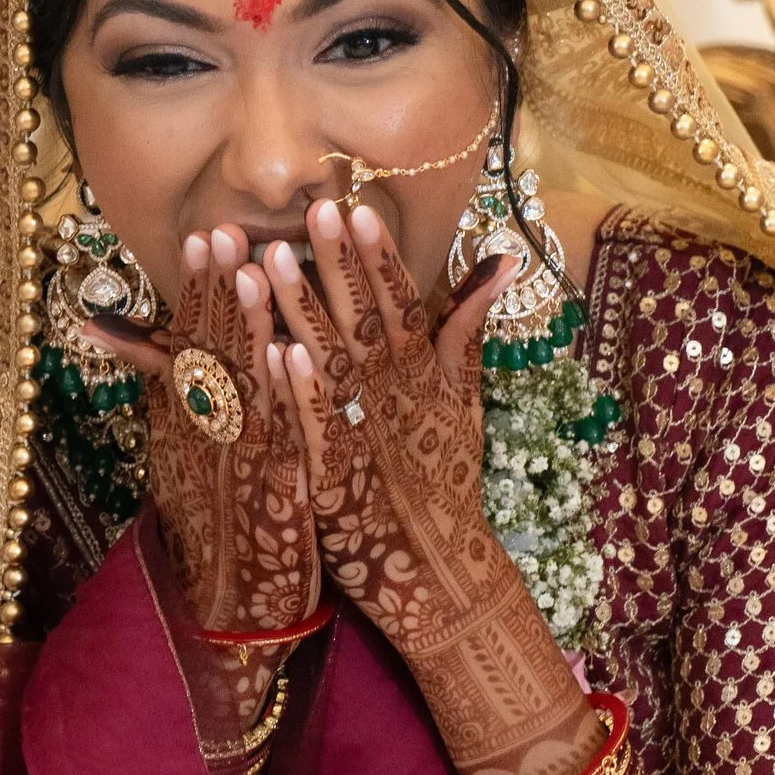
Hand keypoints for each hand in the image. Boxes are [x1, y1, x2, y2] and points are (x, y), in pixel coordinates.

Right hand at [85, 226, 318, 632]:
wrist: (227, 605)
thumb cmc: (212, 520)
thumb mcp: (178, 451)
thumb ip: (160, 387)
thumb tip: (118, 335)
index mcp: (188, 423)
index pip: (192, 344)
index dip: (197, 292)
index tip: (201, 237)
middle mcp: (207, 438)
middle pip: (213, 352)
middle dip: (218, 290)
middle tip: (223, 230)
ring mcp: (239, 463)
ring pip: (244, 383)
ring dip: (248, 324)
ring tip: (256, 265)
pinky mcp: (274, 492)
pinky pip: (278, 434)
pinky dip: (281, 393)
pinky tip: (290, 352)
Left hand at [260, 206, 585, 774]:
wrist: (437, 570)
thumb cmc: (443, 478)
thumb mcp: (463, 397)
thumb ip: (467, 325)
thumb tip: (502, 258)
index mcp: (418, 371)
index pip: (399, 300)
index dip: (378, 254)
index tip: (357, 204)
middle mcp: (393, 395)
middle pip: (362, 319)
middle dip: (337, 264)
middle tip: (313, 209)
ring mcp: (364, 433)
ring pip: (329, 362)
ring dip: (302, 312)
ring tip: (272, 260)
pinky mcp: (336, 474)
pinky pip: (314, 426)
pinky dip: (300, 391)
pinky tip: (277, 354)